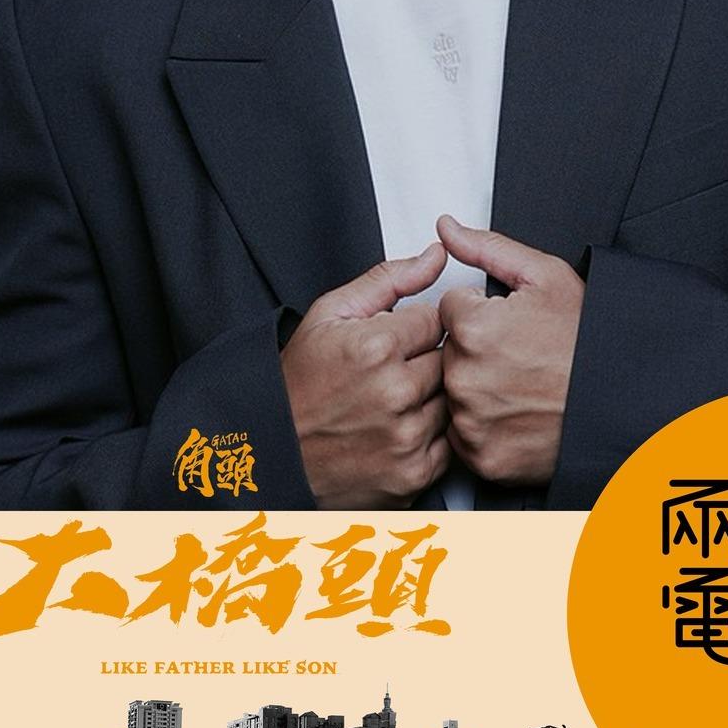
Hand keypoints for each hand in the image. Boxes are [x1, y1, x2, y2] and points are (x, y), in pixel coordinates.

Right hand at [280, 242, 449, 507]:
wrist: (274, 452)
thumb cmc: (300, 382)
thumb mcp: (331, 313)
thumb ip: (390, 278)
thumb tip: (437, 254)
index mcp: (376, 346)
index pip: (437, 320)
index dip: (416, 328)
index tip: (393, 341)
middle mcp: (395, 392)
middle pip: (449, 360)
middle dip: (427, 361)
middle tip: (394, 370)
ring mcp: (406, 437)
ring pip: (453, 400)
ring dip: (432, 398)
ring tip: (395, 400)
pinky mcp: (413, 473)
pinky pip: (450, 442)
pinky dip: (432, 435)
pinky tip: (400, 428)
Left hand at [436, 215, 583, 485]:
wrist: (621, 402)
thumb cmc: (588, 340)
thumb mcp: (545, 276)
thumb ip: (486, 248)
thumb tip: (446, 227)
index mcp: (473, 328)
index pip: (449, 309)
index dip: (482, 313)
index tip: (512, 326)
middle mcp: (464, 377)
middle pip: (449, 351)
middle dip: (476, 349)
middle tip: (521, 356)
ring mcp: (472, 421)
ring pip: (453, 392)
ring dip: (477, 386)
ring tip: (521, 384)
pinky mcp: (482, 458)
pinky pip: (464, 433)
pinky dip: (484, 425)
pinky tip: (516, 412)